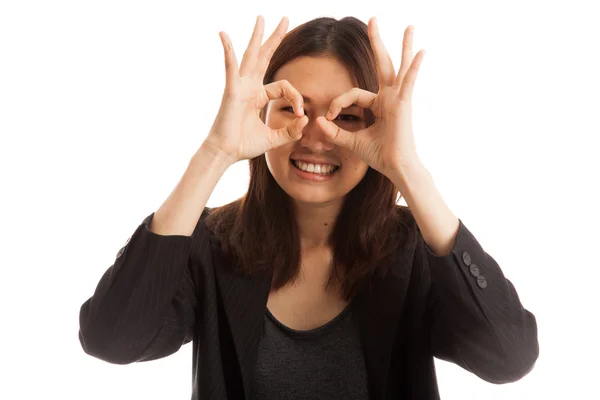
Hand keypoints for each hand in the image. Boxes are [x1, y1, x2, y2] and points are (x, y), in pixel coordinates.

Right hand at [205, 16, 307, 163]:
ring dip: (257, 36)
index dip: (296, 98)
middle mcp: (249, 87)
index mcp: (258, 96)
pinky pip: (230, 67)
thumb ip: (291, 131)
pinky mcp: (231, 91)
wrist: (225, 153)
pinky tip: (224, 35)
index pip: (284, 87)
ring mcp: (239, 86)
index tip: (301, 114)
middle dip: (275, 38)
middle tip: (285, 19)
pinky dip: (227, 51)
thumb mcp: (274, 138)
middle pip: (264, 57)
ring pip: (250, 56)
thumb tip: (306, 120)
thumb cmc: (244, 145)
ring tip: (262, 18)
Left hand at [315, 18, 424, 177]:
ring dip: (403, 46)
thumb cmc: (379, 155)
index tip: (330, 117)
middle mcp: (389, 97)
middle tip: (372, 20)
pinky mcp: (403, 103)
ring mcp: (398, 98)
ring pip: (398, 67)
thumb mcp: (352, 141)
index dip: (338, 103)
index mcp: (378, 104)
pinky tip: (422, 52)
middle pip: (381, 64)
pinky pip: (409, 81)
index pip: (352, 94)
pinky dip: (415, 67)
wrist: (395, 166)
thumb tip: (319, 121)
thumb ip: (335, 131)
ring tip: (410, 26)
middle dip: (376, 42)